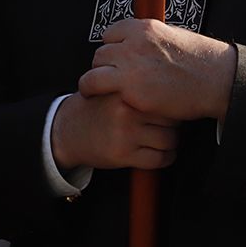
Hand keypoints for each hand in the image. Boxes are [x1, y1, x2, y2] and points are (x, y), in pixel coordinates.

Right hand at [50, 91, 177, 170]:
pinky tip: (160, 154)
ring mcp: (125, 134)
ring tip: (164, 139)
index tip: (171, 108)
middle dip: (174, 124)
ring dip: (171, 143)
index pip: (166, 97)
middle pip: (172, 119)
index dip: (172, 105)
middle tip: (168, 125)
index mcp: (125, 91)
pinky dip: (166, 158)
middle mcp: (126, 110)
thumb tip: (177, 92)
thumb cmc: (96, 107)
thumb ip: (138, 87)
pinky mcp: (123, 155)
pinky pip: (159, 159)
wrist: (68, 130)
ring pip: (169, 140)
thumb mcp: (113, 88)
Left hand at [78, 18, 237, 122]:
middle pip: (101, 51)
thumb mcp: (173, 37)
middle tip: (111, 78)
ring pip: (94, 67)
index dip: (113, 48)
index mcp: (144, 28)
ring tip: (98, 89)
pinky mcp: (129, 88)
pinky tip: (100, 99)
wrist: (217, 81)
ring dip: (95, 78)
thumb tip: (139, 44)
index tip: (116, 59)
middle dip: (105, 65)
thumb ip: (151, 40)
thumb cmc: (202, 63)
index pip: (111, 33)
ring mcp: (130, 65)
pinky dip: (93, 92)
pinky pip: (95, 85)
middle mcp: (133, 43)